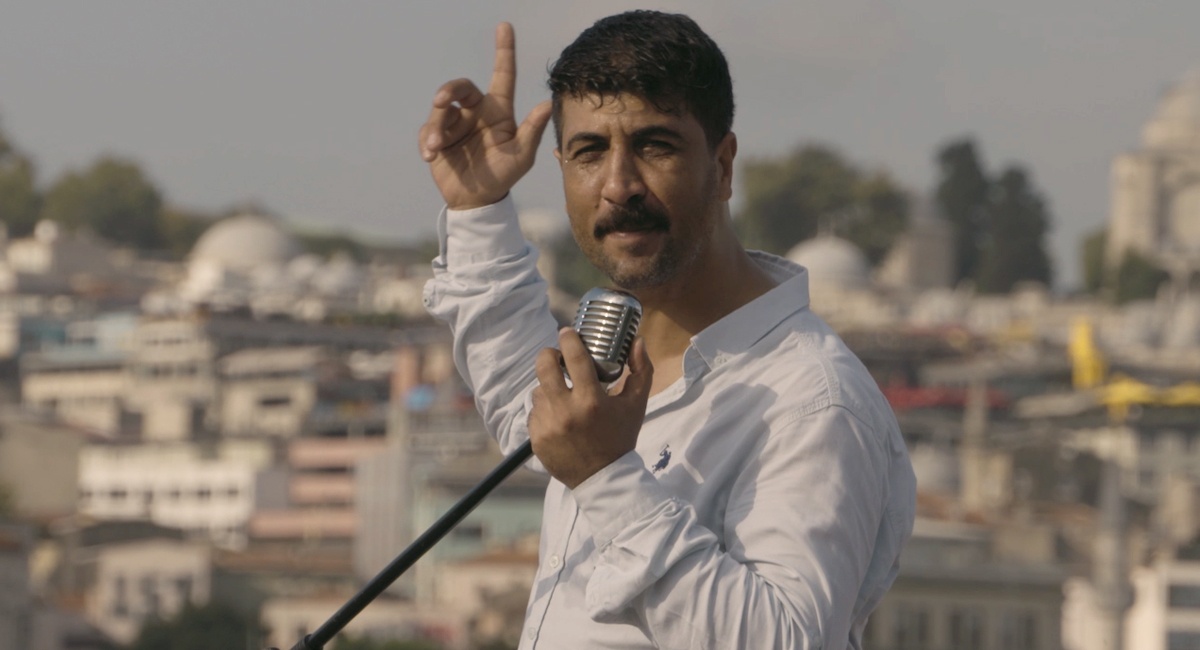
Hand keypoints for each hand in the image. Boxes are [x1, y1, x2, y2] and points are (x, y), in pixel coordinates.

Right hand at [418, 22, 552, 209]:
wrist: (475, 200)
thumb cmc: (503, 176)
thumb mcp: (521, 156)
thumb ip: (532, 131)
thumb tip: (547, 104)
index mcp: (498, 111)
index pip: (503, 75)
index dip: (504, 51)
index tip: (504, 26)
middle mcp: (475, 112)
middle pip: (461, 87)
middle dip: (448, 90)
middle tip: (440, 100)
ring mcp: (455, 124)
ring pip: (440, 110)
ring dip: (435, 127)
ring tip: (435, 146)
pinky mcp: (437, 136)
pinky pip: (427, 130)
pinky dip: (427, 140)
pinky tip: (430, 155)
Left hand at [528, 328, 653, 488]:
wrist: (602, 477)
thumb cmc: (620, 437)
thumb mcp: (636, 405)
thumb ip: (641, 370)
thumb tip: (637, 340)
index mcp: (591, 401)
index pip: (575, 357)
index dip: (568, 339)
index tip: (567, 332)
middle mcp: (566, 411)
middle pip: (544, 367)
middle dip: (549, 355)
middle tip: (556, 356)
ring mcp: (548, 425)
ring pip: (538, 390)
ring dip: (549, 387)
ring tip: (563, 396)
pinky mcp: (536, 438)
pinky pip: (534, 412)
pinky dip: (545, 410)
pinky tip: (558, 418)